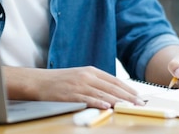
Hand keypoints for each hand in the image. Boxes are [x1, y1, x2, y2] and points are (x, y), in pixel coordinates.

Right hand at [3, 66, 144, 108]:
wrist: (39, 81)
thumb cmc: (60, 81)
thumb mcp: (80, 77)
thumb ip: (96, 82)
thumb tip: (113, 92)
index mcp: (91, 71)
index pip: (114, 80)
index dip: (127, 88)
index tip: (138, 96)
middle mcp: (87, 76)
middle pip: (112, 87)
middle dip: (127, 96)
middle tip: (139, 103)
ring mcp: (79, 85)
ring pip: (102, 94)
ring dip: (117, 101)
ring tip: (129, 106)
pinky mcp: (71, 94)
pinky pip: (87, 99)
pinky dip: (98, 103)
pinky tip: (107, 107)